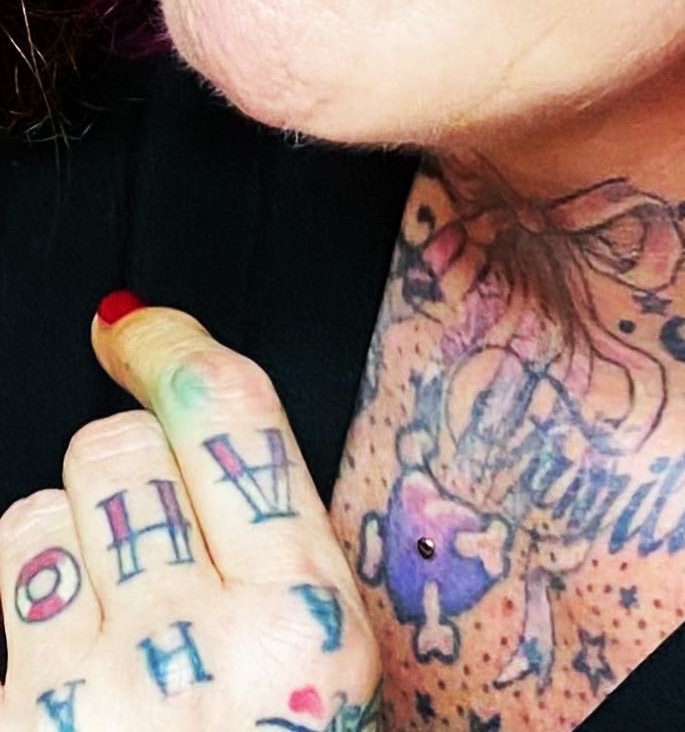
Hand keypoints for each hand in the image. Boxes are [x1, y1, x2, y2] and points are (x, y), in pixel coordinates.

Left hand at [0, 302, 380, 730]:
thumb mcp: (320, 664)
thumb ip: (276, 536)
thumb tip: (190, 394)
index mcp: (307, 616)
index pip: (229, 411)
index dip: (170, 340)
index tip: (136, 324)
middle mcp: (202, 647)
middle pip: (118, 443)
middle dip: (122, 460)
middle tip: (147, 521)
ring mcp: (89, 696)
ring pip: (40, 510)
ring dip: (67, 534)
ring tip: (112, 607)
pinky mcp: (12, 725)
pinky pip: (1, 580)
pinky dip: (28, 599)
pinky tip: (68, 659)